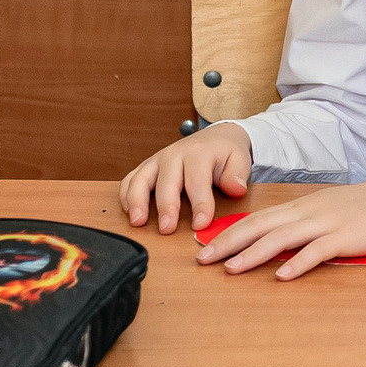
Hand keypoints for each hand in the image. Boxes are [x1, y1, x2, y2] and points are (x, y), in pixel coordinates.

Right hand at [119, 121, 252, 234]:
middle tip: (167, 229)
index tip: (200, 224)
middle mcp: (174, 154)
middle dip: (166, 207)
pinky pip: (130, 179)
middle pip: (167, 182)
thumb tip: (236, 189)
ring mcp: (157, 160)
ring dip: (137, 201)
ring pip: (141, 179)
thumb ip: (237, 175)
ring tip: (138, 222)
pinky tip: (129, 212)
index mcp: (199, 153)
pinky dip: (126, 195)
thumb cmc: (226, 154)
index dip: (199, 204)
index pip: (198, 181)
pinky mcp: (147, 167)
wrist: (215, 137)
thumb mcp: (239, 160)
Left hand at [197, 181, 365, 279]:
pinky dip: (298, 263)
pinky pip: (318, 251)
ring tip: (232, 269)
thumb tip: (272, 241)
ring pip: (283, 237)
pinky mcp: (346, 238)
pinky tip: (282, 276)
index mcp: (302, 207)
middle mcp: (309, 213)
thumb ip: (300, 225)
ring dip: (254, 253)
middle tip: (203, 260)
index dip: (230, 233)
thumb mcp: (326, 212)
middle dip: (229, 242)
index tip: (205, 247)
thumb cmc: (364, 211)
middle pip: (262, 225)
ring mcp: (327, 224)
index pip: (258, 218)